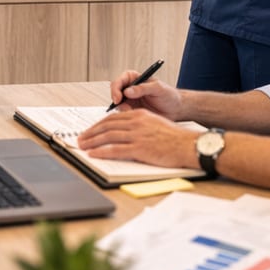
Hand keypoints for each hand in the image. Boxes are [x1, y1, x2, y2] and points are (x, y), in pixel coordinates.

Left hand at [77, 108, 198, 168]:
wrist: (188, 145)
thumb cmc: (175, 138)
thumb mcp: (155, 124)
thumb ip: (140, 125)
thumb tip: (125, 132)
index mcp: (139, 115)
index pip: (113, 118)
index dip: (98, 125)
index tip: (90, 130)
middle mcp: (136, 122)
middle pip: (107, 126)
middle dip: (91, 132)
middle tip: (81, 138)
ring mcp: (137, 135)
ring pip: (108, 137)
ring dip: (92, 141)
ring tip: (82, 146)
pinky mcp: (139, 148)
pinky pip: (115, 149)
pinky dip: (101, 151)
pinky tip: (93, 154)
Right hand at [106, 68, 183, 119]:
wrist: (175, 109)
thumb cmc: (169, 95)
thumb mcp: (158, 88)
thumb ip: (143, 88)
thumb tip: (128, 91)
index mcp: (134, 78)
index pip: (119, 81)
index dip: (116, 89)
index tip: (118, 98)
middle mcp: (129, 88)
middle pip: (114, 92)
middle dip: (116, 100)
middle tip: (120, 106)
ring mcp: (130, 100)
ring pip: (117, 104)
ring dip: (122, 109)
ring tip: (132, 111)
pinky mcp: (132, 111)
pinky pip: (123, 113)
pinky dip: (126, 115)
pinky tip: (135, 116)